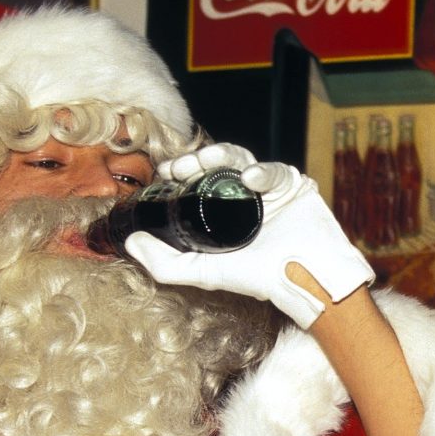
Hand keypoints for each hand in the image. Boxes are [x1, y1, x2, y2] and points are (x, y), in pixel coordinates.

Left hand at [122, 143, 373, 328]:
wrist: (304, 279)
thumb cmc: (260, 278)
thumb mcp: (203, 273)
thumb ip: (164, 264)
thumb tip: (130, 243)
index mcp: (226, 214)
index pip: (200, 182)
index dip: (183, 172)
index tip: (166, 172)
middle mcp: (247, 199)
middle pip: (219, 166)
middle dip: (198, 160)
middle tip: (182, 166)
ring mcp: (271, 191)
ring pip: (243, 159)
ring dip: (223, 156)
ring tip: (208, 162)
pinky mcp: (296, 185)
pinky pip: (275, 169)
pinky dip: (263, 171)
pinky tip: (251, 180)